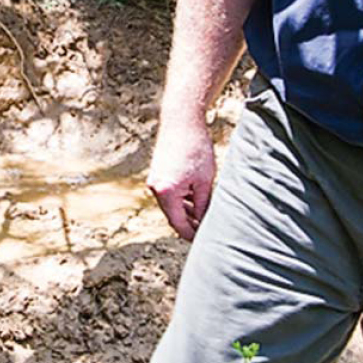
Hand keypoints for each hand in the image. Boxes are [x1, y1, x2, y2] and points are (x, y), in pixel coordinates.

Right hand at [146, 117, 217, 240]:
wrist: (182, 121)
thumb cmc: (196, 148)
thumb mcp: (205, 181)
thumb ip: (203, 206)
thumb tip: (203, 223)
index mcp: (167, 193)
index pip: (179, 224)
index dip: (192, 235)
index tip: (204, 241)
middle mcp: (156, 188)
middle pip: (173, 216)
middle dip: (190, 224)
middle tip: (207, 230)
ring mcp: (154, 180)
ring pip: (171, 205)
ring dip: (186, 211)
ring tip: (205, 212)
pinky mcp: (157, 173)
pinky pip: (169, 194)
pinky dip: (181, 199)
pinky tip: (196, 198)